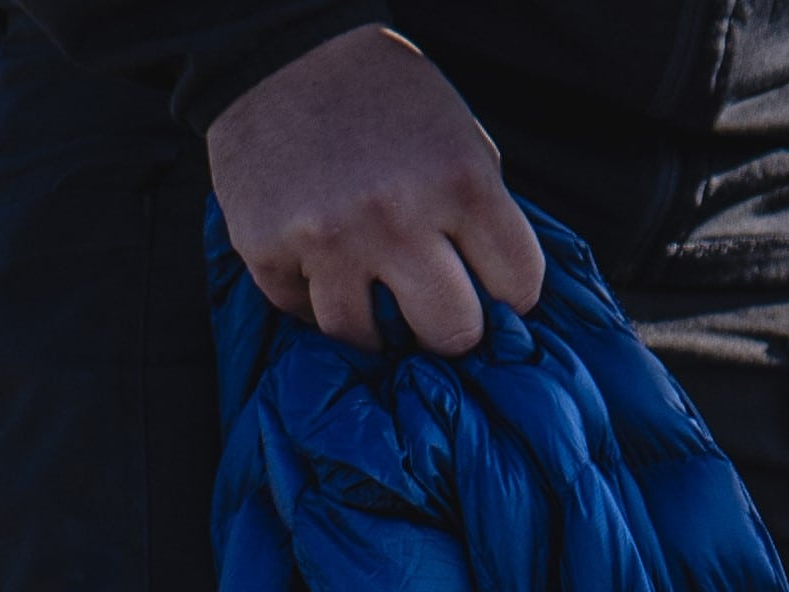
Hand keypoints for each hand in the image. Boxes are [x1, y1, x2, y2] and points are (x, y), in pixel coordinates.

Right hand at [207, 24, 544, 356]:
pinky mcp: (270, 251)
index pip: (518, 285)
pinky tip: (319, 262)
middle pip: (452, 333)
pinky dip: (317, 299)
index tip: (489, 293)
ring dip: (375, 325)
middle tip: (431, 308)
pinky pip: (307, 315)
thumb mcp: (455, 132)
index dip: (509, 296)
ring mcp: (331, 238)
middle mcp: (398, 214)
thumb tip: (500, 298)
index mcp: (460, 178)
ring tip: (372, 292)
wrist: (278, 54)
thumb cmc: (382, 100)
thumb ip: (480, 209)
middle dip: (448, 327)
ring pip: (370, 340)